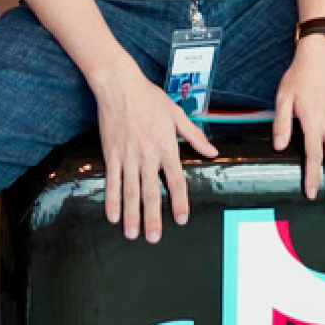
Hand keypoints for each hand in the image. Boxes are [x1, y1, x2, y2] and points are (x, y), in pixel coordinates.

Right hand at [93, 63, 217, 242]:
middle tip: (153, 238)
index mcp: (167, 147)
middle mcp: (148, 155)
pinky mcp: (111, 153)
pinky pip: (111, 180)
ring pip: (130, 191)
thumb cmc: (150, 98)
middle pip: (151, 193)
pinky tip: (112, 215)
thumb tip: (212, 152)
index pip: (176, 181)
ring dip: (131, 215)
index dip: (180, 202)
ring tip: (131, 234)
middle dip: (152, 218)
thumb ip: (195, 136)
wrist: (119, 86)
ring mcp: (127, 156)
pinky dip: (111, 199)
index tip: (181, 219)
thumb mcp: (177, 115)